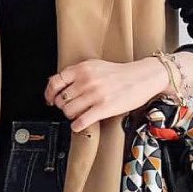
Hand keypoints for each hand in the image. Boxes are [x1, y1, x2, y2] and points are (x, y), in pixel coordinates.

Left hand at [44, 57, 170, 132]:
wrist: (143, 77)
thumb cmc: (121, 74)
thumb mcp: (96, 66)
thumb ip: (78, 73)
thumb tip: (60, 84)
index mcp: (83, 68)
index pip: (55, 82)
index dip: (49, 93)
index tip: (50, 100)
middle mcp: (86, 80)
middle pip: (61, 100)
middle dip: (63, 106)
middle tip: (70, 107)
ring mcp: (95, 95)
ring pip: (69, 111)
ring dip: (71, 116)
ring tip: (78, 114)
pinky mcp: (104, 108)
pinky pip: (81, 121)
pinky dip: (77, 125)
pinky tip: (80, 124)